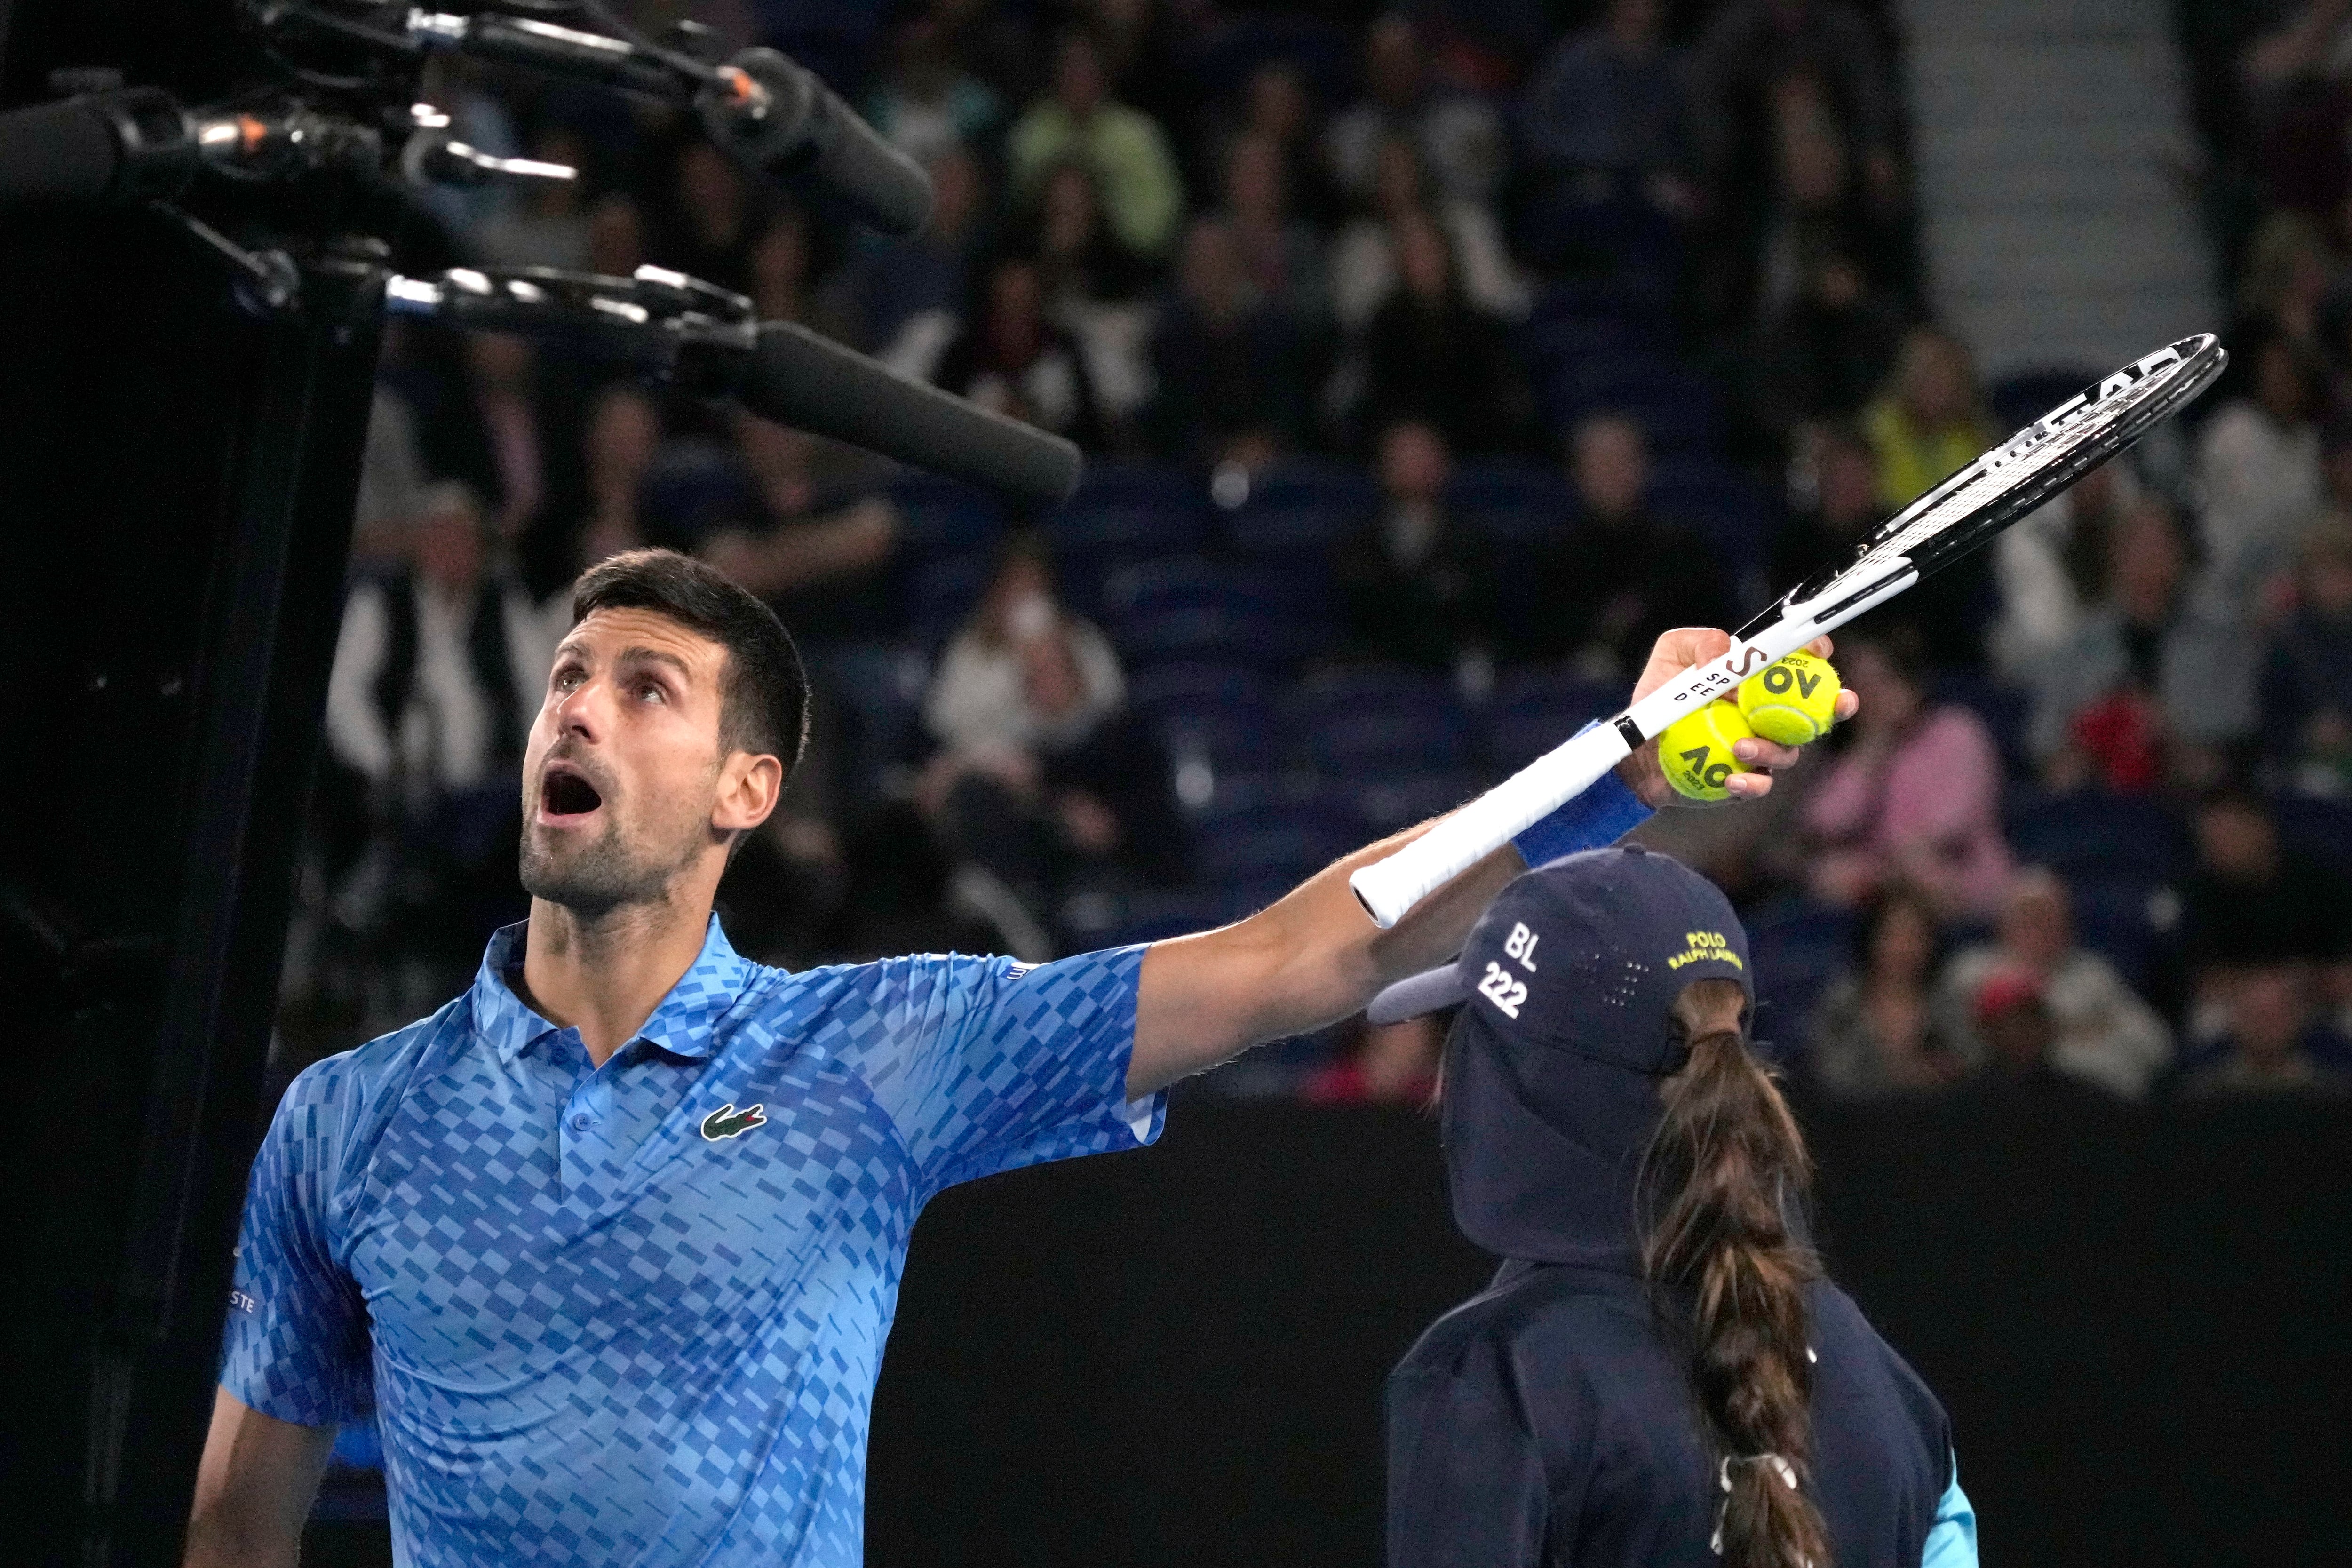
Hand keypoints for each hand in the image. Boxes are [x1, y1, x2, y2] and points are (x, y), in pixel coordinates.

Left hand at [1613, 628, 1860, 808]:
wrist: (1637, 749)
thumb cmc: (1659, 696)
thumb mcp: (1671, 656)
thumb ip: (1699, 643)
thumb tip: (1725, 654)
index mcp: (1758, 679)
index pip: (1800, 663)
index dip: (1817, 655)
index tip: (1818, 653)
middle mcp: (1769, 712)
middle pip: (1817, 710)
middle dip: (1836, 704)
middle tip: (1838, 703)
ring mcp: (1761, 748)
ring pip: (1789, 752)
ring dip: (1773, 749)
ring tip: (1741, 747)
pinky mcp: (1745, 780)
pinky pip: (1760, 785)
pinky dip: (1751, 784)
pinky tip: (1732, 780)